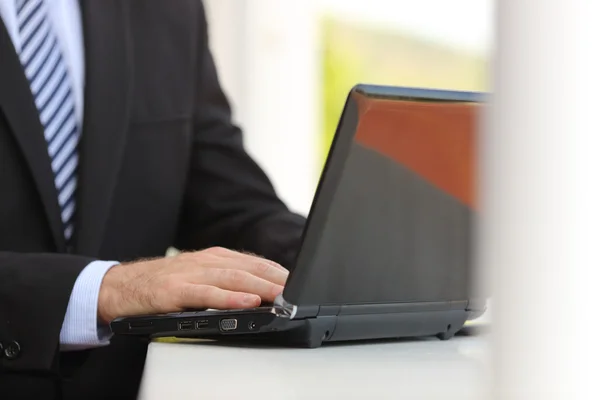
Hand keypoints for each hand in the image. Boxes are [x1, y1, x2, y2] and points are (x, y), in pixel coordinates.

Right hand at [97, 247, 287, 323]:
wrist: (120, 286)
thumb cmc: (163, 283)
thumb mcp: (198, 275)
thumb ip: (225, 279)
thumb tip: (259, 290)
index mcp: (213, 257)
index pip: (252, 262)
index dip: (277, 271)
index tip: (298, 280)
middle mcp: (205, 261)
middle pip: (248, 268)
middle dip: (275, 279)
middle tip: (298, 290)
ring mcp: (189, 274)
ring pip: (232, 278)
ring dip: (260, 287)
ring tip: (281, 295)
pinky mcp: (174, 291)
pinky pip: (206, 294)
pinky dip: (229, 298)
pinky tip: (247, 302)